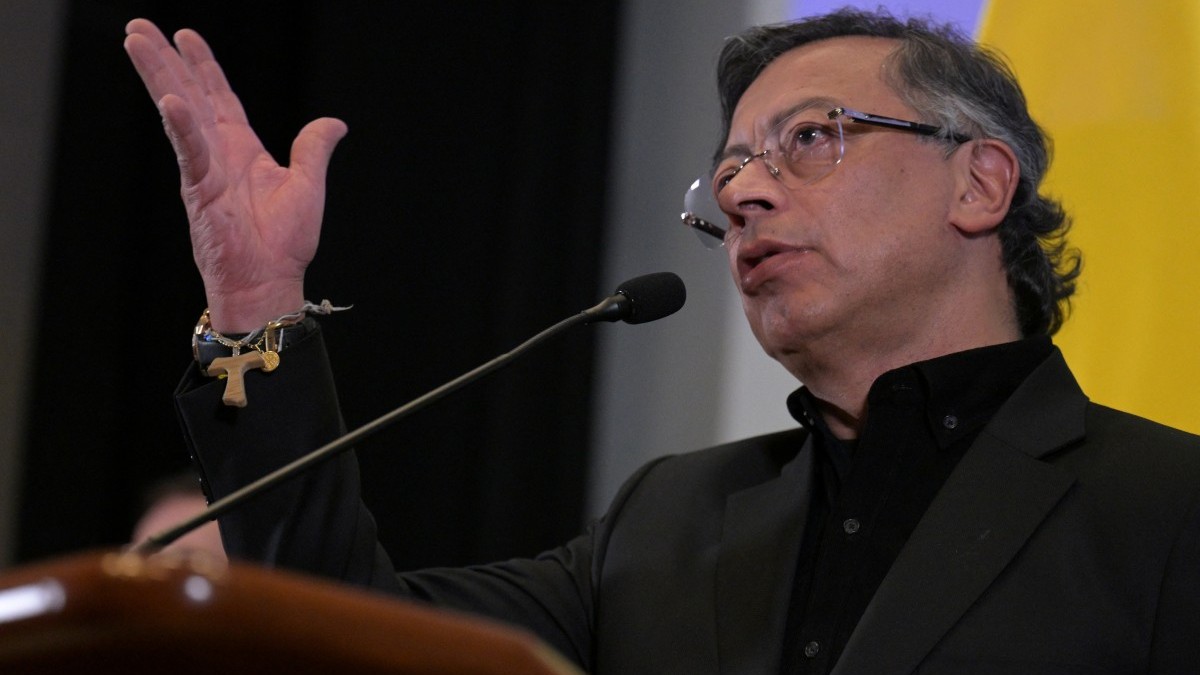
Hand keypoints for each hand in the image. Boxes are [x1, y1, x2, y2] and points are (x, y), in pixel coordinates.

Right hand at [123, 19, 346, 331]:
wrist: (270, 282)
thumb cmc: (284, 244)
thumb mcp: (307, 184)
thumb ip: (313, 148)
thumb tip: (335, 123)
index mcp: (242, 150)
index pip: (219, 98)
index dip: (203, 67)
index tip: (185, 36)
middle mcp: (218, 154)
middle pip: (189, 95)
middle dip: (166, 60)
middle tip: (139, 28)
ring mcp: (204, 169)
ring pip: (179, 112)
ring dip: (159, 77)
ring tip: (137, 43)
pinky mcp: (200, 191)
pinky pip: (191, 152)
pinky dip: (182, 127)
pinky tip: (171, 100)